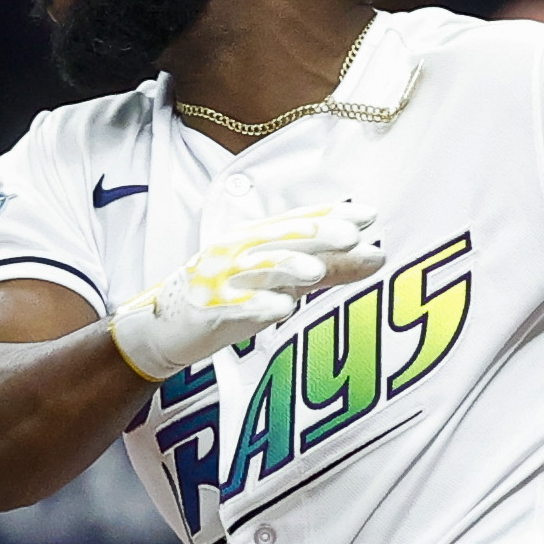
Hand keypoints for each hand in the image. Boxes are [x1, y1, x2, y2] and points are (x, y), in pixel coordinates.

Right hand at [108, 198, 386, 382]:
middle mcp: (238, 250)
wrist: (164, 329)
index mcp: (257, 238)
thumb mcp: (283, 281)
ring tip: (315, 271)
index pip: (299, 220)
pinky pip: (234, 305)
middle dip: (316, 234)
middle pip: (282, 236)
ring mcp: (220, 278)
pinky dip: (257, 306)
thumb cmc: (232, 299)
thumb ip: (331, 268)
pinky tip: (281, 309)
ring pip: (257, 266)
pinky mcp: (205, 308)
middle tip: (352, 235)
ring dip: (287, 265)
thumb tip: (378, 255)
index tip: (369, 214)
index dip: (331, 215)